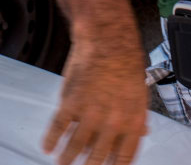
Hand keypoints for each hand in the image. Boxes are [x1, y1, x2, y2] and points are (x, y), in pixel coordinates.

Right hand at [44, 29, 148, 164]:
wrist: (108, 40)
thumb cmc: (126, 64)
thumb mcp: (141, 94)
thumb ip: (139, 118)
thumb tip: (142, 134)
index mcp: (132, 122)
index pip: (124, 158)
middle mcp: (112, 123)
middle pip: (97, 158)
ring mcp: (90, 114)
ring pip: (75, 147)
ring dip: (67, 160)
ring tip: (62, 164)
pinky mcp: (71, 103)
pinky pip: (58, 128)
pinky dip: (51, 140)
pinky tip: (48, 146)